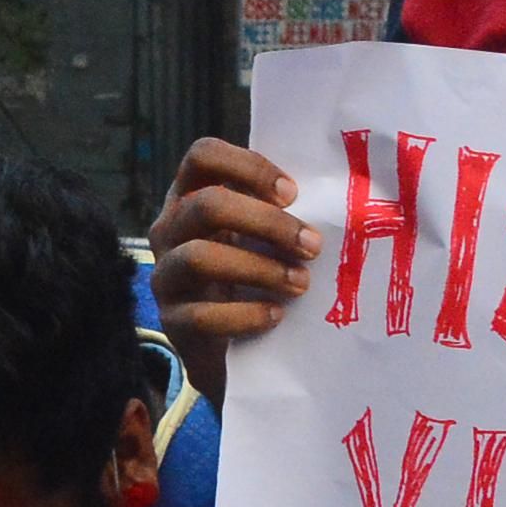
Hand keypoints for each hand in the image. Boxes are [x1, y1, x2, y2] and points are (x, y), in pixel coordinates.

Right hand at [150, 136, 313, 400]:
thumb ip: (277, 213)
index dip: (248, 167)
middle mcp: (169, 230)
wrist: (229, 350)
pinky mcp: (171, 321)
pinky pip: (201, 315)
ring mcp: (165, 276)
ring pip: (198, 257)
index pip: (203, 156)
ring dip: (259, 269)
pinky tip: (276, 316)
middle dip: (266, 223)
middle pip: (205, 205)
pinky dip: (245, 314)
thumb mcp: (258, 239)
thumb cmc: (253, 279)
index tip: (292, 193)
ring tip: (301, 284)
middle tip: (311, 245)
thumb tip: (340, 199)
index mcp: (190, 197)